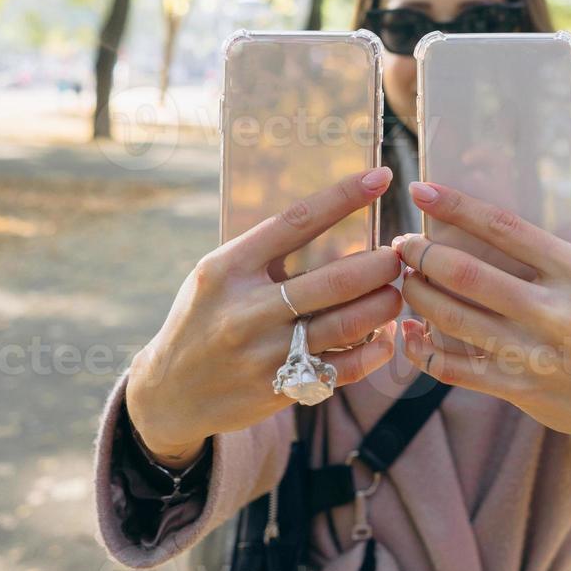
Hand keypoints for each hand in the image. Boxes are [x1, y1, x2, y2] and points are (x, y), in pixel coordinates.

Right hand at [126, 168, 401, 468]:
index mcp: (228, 268)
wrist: (171, 392)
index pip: (296, 221)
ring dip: (384, 304)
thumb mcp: (217, 275)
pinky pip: (345, 368)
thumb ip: (265, 252)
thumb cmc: (204, 319)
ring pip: (348, 324)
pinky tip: (385, 334)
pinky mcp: (282, 388)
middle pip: (335, 280)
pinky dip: (375, 349)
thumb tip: (332, 214)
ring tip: (396, 292)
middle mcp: (247, 310)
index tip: (379, 177)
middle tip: (398, 256)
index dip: (343, 197)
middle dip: (380, 264)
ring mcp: (265, 353)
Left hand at [393, 181, 570, 487]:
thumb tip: (481, 219)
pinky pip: (452, 368)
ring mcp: (534, 354)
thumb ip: (548, 253)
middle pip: (467, 274)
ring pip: (452, 319)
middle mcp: (556, 312)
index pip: (505, 228)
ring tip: (407, 279)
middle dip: (423, 254)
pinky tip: (409, 330)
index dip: (456, 206)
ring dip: (417, 294)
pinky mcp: (516, 389)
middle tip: (405, 245)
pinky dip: (421, 348)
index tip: (421, 190)